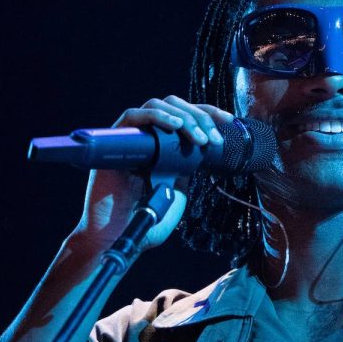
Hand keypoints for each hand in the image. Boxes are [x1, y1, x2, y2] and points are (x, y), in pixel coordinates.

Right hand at [72, 95, 234, 251]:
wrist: (120, 236)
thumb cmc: (148, 220)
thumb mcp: (178, 191)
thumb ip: (187, 169)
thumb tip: (204, 149)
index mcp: (165, 147)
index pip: (188, 116)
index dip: (209, 114)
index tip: (229, 122)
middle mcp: (148, 137)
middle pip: (175, 105)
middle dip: (200, 117)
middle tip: (213, 140)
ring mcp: (131, 138)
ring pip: (158, 105)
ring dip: (184, 117)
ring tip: (199, 139)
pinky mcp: (113, 142)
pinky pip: (132, 116)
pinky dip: (157, 116)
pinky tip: (175, 126)